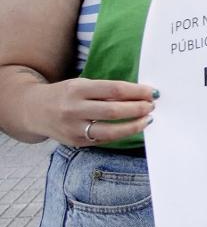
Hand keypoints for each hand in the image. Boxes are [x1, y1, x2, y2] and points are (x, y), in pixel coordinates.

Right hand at [30, 78, 155, 146]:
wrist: (33, 110)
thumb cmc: (66, 94)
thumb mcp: (82, 84)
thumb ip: (107, 90)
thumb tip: (140, 94)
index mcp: (77, 89)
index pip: (114, 89)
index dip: (137, 91)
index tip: (153, 92)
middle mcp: (73, 109)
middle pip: (114, 111)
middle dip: (138, 109)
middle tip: (152, 106)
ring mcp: (73, 128)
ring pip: (110, 130)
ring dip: (134, 125)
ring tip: (148, 119)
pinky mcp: (75, 142)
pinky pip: (104, 140)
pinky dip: (122, 134)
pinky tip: (133, 128)